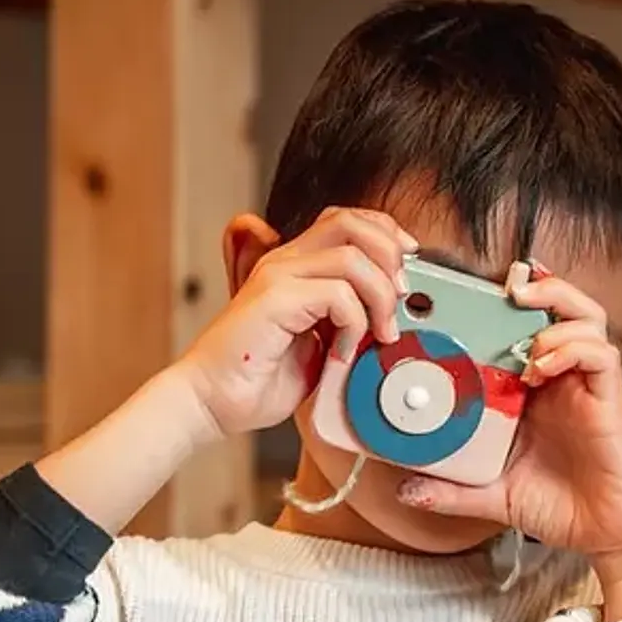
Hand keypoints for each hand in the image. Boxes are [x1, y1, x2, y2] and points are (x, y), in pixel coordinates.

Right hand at [173, 207, 413, 438]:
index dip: (387, 233)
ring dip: (380, 297)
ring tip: (380, 333)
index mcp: (297, 266)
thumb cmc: (261, 378)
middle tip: (400, 297)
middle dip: (391, 256)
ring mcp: (278, 277)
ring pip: (353, 257)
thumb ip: (349, 316)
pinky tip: (344, 350)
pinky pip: (338, 294)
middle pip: (352, 223)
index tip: (410, 265)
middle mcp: (285, 262)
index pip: (348, 220)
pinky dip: (356, 324)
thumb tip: (394, 310)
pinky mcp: (274, 299)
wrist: (212, 401)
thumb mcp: (322, 341)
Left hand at [396, 266, 621, 618]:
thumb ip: (452, 490)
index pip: (523, 333)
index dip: (505, 306)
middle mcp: (562, 381)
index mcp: (534, 393)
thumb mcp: (494, 495)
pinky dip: (572, 348)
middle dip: (538, 289)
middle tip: (507, 286)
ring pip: (587, 320)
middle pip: (561, 311)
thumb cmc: (562, 507)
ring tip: (525, 314)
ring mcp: (586, 388)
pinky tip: (543, 365)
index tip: (472, 294)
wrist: (609, 534)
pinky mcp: (608, 401)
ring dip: (556, 310)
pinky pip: (599, 356)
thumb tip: (405, 488)